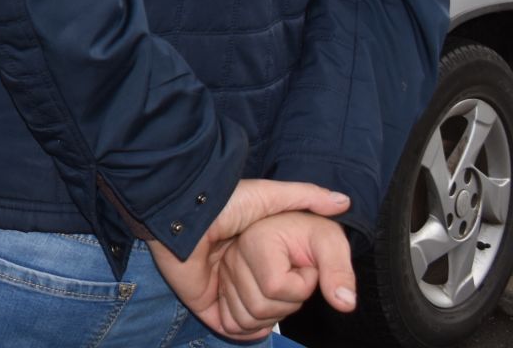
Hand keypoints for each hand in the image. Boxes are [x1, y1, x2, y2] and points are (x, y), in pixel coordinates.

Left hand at [148, 179, 350, 340]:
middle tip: (253, 266)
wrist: (182, 215)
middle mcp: (249, 277)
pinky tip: (231, 303)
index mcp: (265, 257)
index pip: (295, 288)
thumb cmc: (225, 203)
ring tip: (233, 275)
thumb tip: (343, 202)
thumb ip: (306, 196)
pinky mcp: (208, 307)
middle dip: (275, 298)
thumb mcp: (270, 194)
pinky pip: (235, 330)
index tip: (297, 268)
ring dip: (252, 308)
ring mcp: (229, 294)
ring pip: (258, 321)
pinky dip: (239, 326)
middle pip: (279, 309)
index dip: (300, 283)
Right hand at [216, 210, 357, 331]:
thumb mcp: (331, 243)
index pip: (275, 287)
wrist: (293, 228)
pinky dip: (251, 323)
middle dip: (289, 303)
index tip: (308, 268)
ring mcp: (224, 273)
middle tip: (297, 280)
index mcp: (255, 240)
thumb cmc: (310, 233)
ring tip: (283, 290)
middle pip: (259, 307)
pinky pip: (231, 322)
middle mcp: (232, 256)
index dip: (302, 287)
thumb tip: (344, 303)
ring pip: (246, 319)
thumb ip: (339, 271)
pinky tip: (269, 306)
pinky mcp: (222, 287)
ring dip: (272, 314)